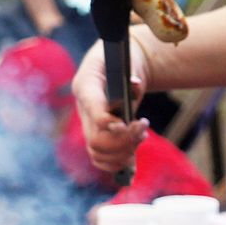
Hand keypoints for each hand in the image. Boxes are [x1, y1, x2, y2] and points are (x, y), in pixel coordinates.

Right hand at [72, 40, 148, 173]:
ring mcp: (88, 124)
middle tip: (142, 131)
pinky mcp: (96, 135)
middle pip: (95, 140)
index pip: (92, 111)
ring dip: (123, 153)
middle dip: (123, 141)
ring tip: (140, 138)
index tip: (128, 125)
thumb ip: (130, 74)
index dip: (108, 123)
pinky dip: (116, 164)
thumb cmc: (120, 60)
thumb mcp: (126, 60)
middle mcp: (83, 109)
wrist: (115, 65)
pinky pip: (99, 159)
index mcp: (86, 86)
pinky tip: (131, 159)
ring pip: (97, 153)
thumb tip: (135, 84)